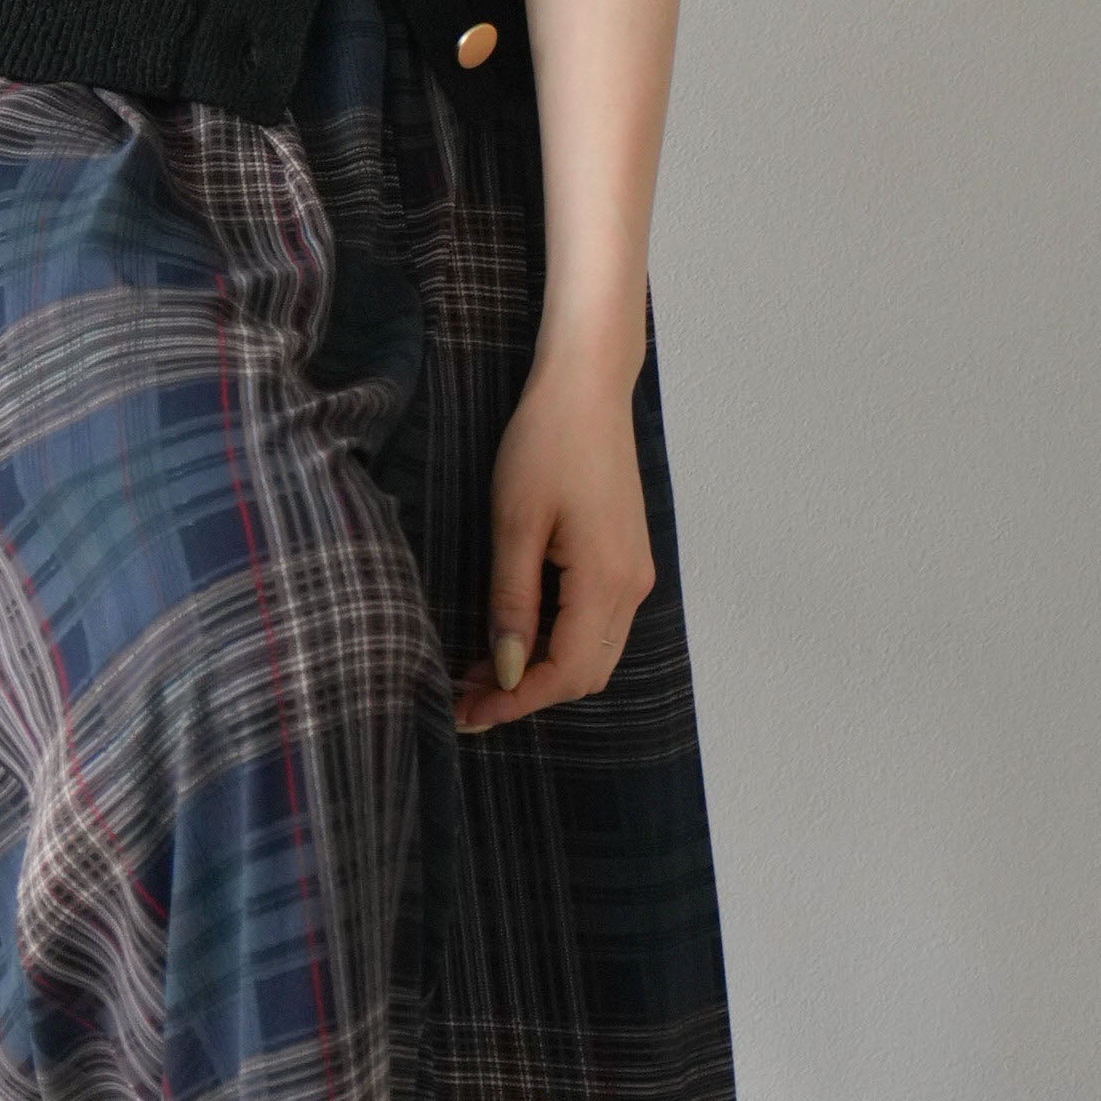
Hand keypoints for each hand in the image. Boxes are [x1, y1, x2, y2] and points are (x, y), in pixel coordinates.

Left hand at [453, 332, 653, 734]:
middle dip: (526, 694)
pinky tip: (515, 634)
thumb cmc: (546, 442)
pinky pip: (597, 624)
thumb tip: (506, 671)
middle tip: (464, 695)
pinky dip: (559, 643)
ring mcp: (635, 573)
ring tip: (479, 670)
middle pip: (585, 675)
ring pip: (594, 653)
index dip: (515, 701)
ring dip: (542, 671)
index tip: (466, 713)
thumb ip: (512, 602)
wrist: (587, 387)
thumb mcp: (515, 522)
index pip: (565, 673)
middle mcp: (633, 587)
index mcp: (607, 581)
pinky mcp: (626, 559)